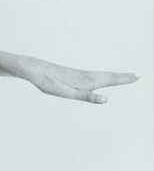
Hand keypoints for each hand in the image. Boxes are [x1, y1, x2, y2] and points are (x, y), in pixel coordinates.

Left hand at [22, 57, 137, 103]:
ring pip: (100, 75)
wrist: (35, 69)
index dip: (122, 79)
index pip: (109, 80)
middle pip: (107, 76)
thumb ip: (87, 97)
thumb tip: (106, 100)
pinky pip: (92, 75)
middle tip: (136, 76)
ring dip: (113, 75)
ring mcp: (78, 74)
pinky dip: (101, 76)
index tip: (136, 77)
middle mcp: (84, 75)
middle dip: (122, 77)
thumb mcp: (67, 93)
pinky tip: (99, 78)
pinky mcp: (72, 75)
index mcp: (86, 81)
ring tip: (123, 76)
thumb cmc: (49, 82)